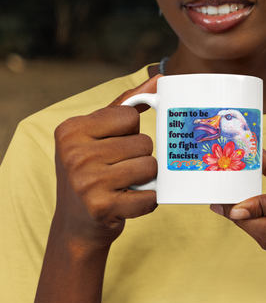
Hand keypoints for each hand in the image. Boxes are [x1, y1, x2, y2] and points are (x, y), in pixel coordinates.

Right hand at [53, 75, 160, 251]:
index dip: (130, 132)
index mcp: (70, 130)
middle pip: (143, 143)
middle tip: (119, 170)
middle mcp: (74, 154)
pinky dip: (147, 200)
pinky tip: (129, 201)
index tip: (113, 147)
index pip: (130, 116)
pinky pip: (149, 197)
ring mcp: (86, 182)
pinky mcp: (101, 208)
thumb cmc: (93, 171)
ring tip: (125, 184)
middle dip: (140, 157)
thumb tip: (159, 77)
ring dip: (146, 179)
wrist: (76, 225)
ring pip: (150, 167)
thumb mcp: (97, 134)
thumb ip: (126, 104)